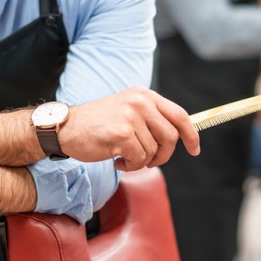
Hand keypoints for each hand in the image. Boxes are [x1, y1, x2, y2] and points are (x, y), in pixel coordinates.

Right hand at [58, 87, 199, 170]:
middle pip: (171, 137)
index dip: (191, 134)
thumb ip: (151, 118)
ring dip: (142, 162)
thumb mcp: (128, 111)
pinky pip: (140, 159)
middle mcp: (140, 102)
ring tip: (125, 157)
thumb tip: (178, 136)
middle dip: (163, 155)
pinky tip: (117, 161)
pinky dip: (131, 166)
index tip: (195, 149)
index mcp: (145, 95)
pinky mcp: (122, 133)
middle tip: (147, 161)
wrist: (65, 128)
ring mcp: (131, 116)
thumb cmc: (97, 125)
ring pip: (154, 151)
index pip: (180, 114)